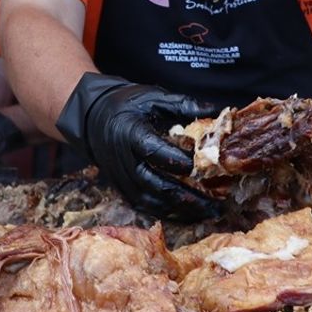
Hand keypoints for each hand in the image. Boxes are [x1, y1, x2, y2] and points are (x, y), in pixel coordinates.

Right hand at [55, 73, 221, 221]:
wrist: (94, 118)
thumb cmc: (128, 105)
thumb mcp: (153, 97)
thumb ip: (183, 105)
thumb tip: (217, 110)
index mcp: (130, 132)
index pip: (152, 150)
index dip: (174, 159)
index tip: (199, 165)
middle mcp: (123, 159)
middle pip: (153, 183)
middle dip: (185, 196)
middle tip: (214, 203)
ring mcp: (121, 177)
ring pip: (150, 200)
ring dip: (179, 210)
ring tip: (207, 212)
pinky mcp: (121, 189)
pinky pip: (144, 206)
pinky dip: (167, 213)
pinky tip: (188, 215)